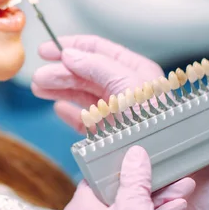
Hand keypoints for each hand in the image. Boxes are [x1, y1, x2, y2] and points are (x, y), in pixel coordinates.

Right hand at [31, 35, 163, 129]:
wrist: (170, 163)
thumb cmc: (158, 121)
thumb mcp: (129, 85)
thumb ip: (98, 67)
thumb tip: (69, 54)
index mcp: (134, 70)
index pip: (98, 50)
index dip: (71, 46)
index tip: (45, 50)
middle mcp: (125, 88)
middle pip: (86, 73)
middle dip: (60, 72)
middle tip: (38, 77)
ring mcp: (117, 112)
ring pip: (83, 95)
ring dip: (60, 90)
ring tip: (39, 89)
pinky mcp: (111, 135)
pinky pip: (86, 121)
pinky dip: (71, 114)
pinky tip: (59, 109)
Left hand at [62, 146, 194, 209]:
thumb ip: (134, 181)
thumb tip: (135, 154)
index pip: (95, 178)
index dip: (118, 166)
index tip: (138, 156)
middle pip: (116, 195)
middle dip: (147, 184)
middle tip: (168, 172)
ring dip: (155, 200)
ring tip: (182, 187)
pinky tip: (174, 208)